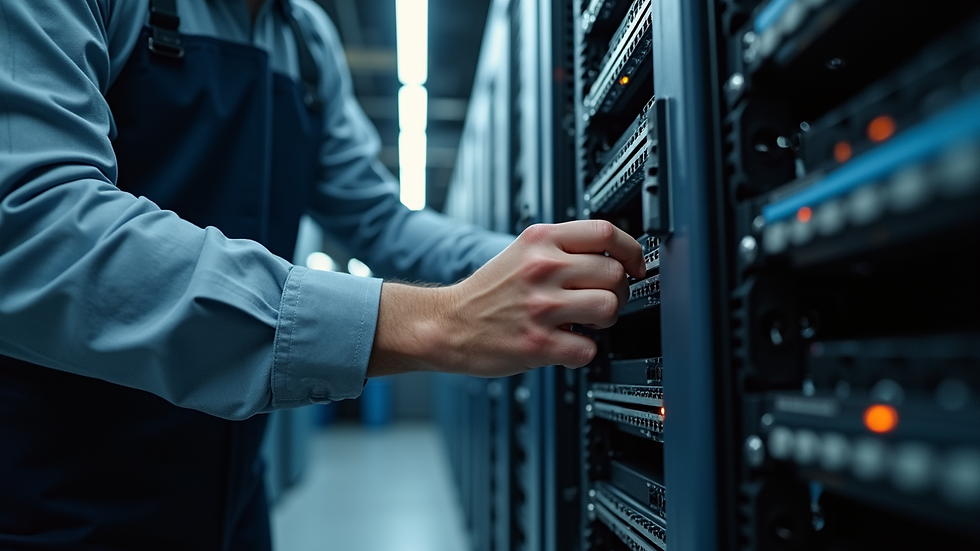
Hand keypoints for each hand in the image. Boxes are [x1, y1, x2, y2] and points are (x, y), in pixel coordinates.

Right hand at [368, 220, 645, 376]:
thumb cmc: (488, 292)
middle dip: (617, 291)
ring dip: (606, 320)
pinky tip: (567, 345)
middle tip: (601, 300)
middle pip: (614, 273)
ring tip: (587, 323)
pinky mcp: (537, 343)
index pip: (605, 232)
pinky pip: (588, 349)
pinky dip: (583, 352)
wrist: (445, 324)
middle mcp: (541, 269)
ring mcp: (540, 307)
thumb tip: (615, 255)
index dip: (631, 250)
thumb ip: (563, 248)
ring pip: (609, 307)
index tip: (635, 265)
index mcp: (540, 240)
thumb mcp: (522, 251)